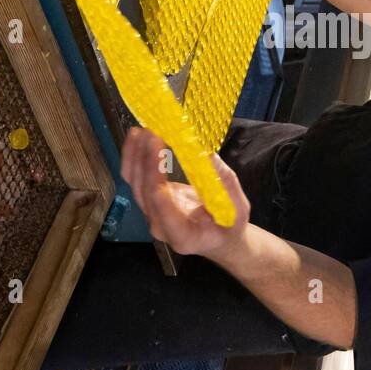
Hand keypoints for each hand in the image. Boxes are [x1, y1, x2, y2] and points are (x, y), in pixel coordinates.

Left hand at [120, 127, 249, 258]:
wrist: (218, 239)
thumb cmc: (229, 227)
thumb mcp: (236, 209)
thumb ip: (224, 184)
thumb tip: (206, 153)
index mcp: (182, 235)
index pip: (160, 205)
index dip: (155, 173)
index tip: (158, 144)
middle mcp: (160, 226)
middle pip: (143, 191)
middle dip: (144, 158)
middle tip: (152, 130)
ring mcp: (151, 214)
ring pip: (134, 184)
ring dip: (135, 155)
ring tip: (141, 130)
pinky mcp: (149, 201)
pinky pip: (135, 179)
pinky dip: (134, 157)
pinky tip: (137, 138)